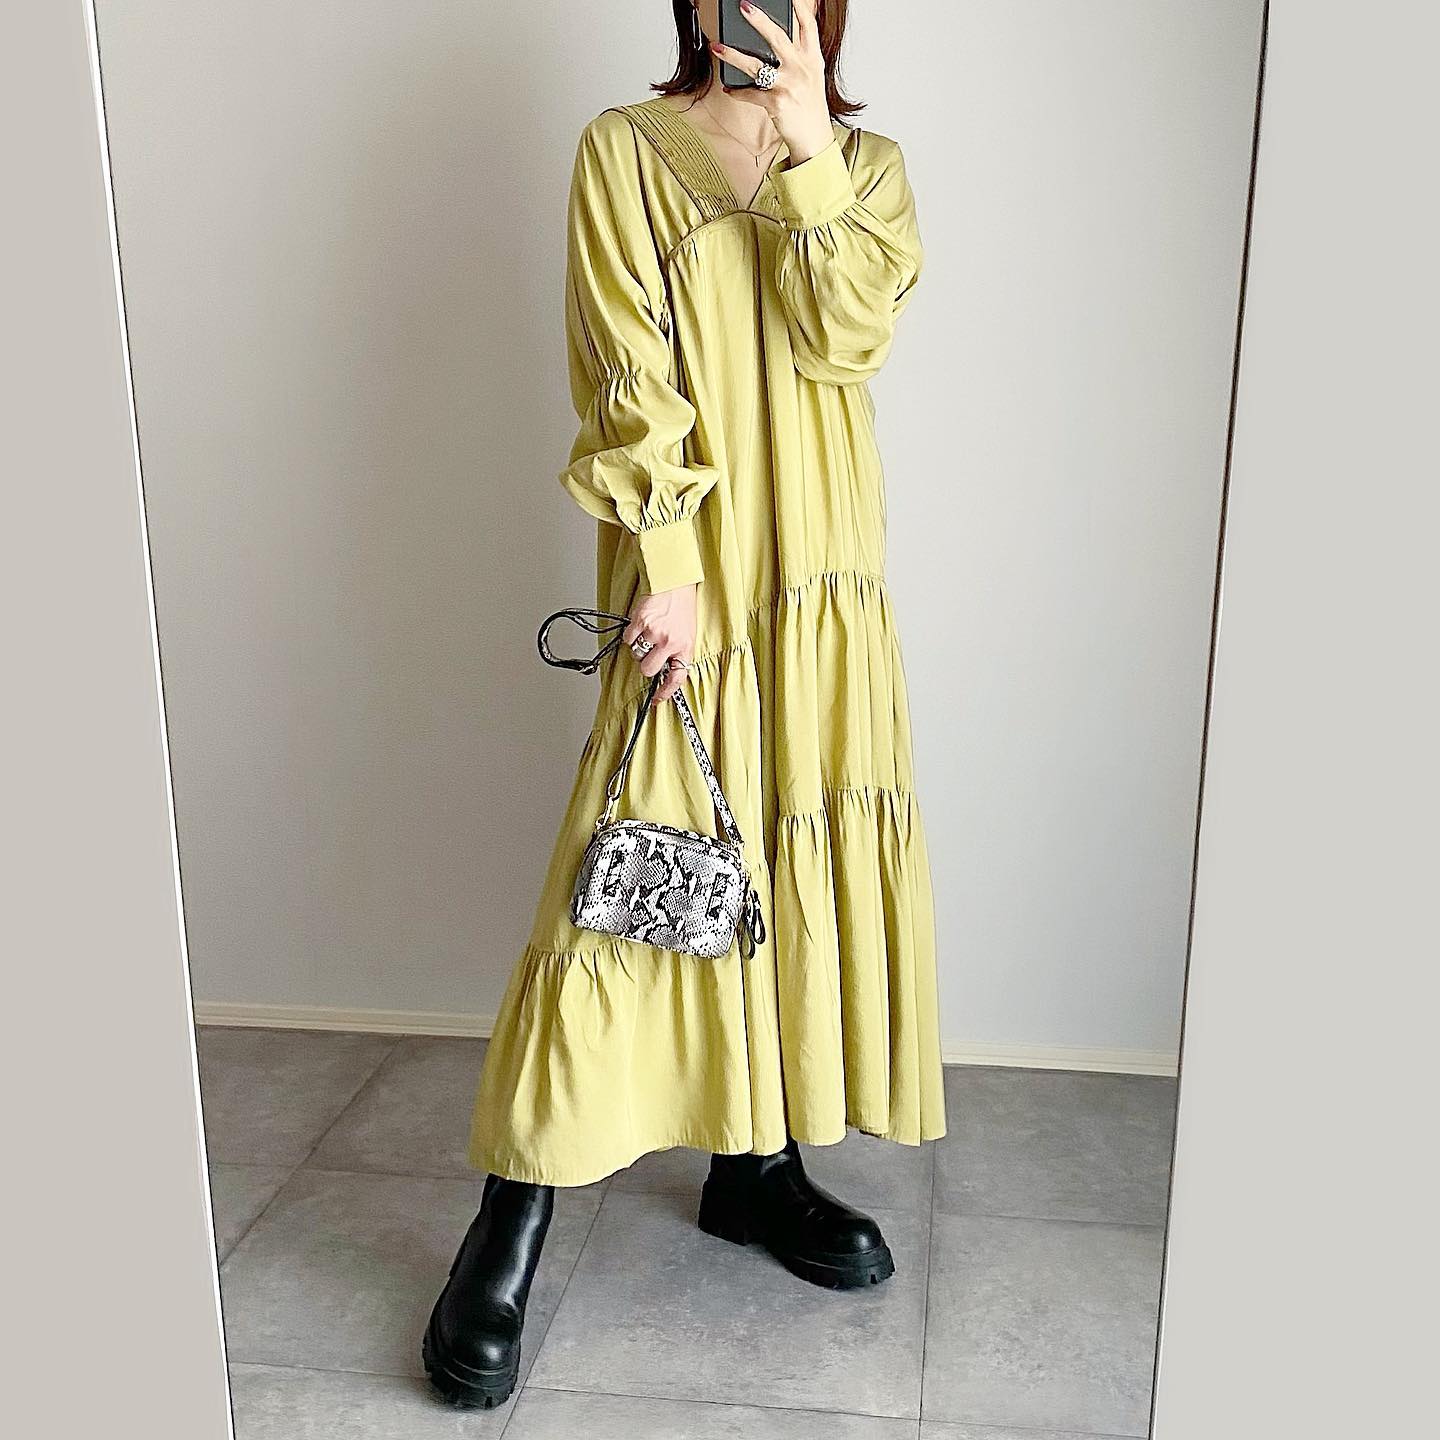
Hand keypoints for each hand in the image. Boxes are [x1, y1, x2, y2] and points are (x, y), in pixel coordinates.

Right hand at [623, 583, 696, 706]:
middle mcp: (670, 643)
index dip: (665, 692)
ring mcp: (654, 633)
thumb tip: (665, 670)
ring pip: (637, 654)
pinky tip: (641, 624)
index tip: (657, 699)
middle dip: (645, 665)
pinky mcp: (640, 622)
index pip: (676, 678)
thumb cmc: (682, 606)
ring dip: (639, 647)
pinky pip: (628, 639)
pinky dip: (631, 634)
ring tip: (648, 632)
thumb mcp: (688, 633)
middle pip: (648, 670)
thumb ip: (678, 652)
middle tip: (649, 653)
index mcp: (685, 647)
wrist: (675, 581)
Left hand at [711, 0, 833, 163]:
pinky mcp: (776, 103)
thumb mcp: (813, 76)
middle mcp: (801, 68)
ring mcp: (788, 85)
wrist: (814, 138)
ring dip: (732, 55)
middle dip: (758, 20)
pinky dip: (737, 92)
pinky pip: (750, 93)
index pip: (807, 25)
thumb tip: (781, 38)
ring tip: (716, 46)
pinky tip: (730, 89)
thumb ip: (801, 54)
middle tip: (743, 6)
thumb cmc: (810, 106)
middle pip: (777, 37)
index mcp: (812, 58)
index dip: (798, 6)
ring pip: (755, 65)